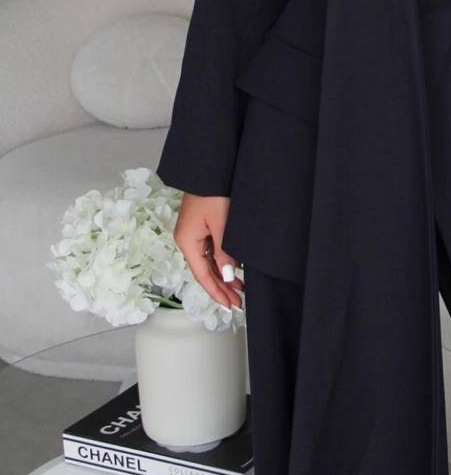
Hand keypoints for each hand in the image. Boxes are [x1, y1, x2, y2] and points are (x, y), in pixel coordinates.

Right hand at [172, 193, 244, 309]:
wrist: (208, 168)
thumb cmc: (212, 192)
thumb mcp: (220, 224)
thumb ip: (223, 252)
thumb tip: (227, 276)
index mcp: (187, 242)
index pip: (202, 276)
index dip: (216, 293)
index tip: (229, 306)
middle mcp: (187, 240)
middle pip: (204, 271)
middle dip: (221, 288)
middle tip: (237, 303)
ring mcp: (193, 233)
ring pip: (208, 262)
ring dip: (223, 275)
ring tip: (240, 289)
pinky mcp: (201, 226)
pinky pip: (211, 250)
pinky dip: (222, 261)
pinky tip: (234, 268)